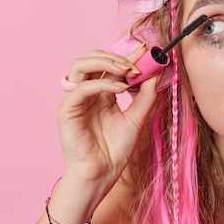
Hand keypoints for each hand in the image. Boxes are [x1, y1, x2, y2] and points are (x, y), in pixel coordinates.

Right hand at [56, 44, 157, 185]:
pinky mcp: (67, 110)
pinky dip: (103, 83)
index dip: (128, 55)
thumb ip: (146, 95)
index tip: (147, 50)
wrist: (103, 173)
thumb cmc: (116, 150)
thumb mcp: (138, 117)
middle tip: (138, 65)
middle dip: (117, 57)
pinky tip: (120, 89)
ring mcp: (75, 99)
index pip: (111, 65)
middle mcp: (87, 92)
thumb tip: (156, 71)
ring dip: (107, 62)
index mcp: (102, 92)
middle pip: (93, 58)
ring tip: (128, 70)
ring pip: (81, 65)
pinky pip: (82, 87)